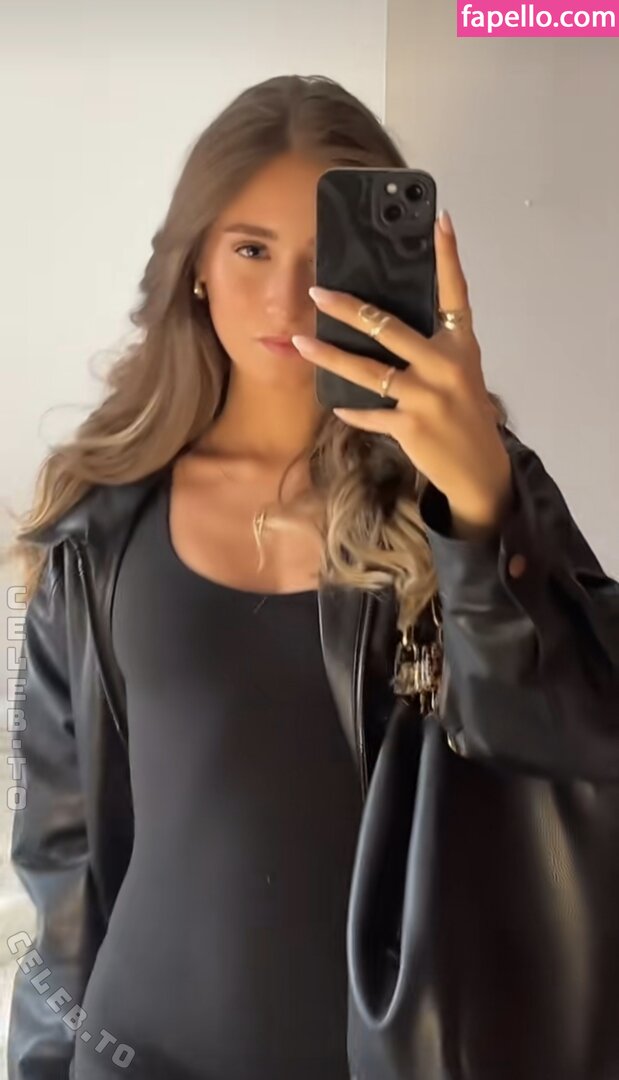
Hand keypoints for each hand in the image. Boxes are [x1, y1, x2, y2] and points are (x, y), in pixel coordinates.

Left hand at [292, 210, 512, 537]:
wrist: (478, 468)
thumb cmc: (464, 414)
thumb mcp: (458, 372)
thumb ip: (430, 347)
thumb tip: (382, 324)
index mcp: (460, 346)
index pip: (455, 293)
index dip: (448, 256)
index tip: (439, 221)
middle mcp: (445, 366)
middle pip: (389, 328)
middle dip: (349, 309)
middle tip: (320, 293)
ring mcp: (427, 397)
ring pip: (368, 371)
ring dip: (329, 356)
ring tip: (300, 343)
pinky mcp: (411, 426)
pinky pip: (369, 412)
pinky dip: (351, 409)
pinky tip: (334, 403)